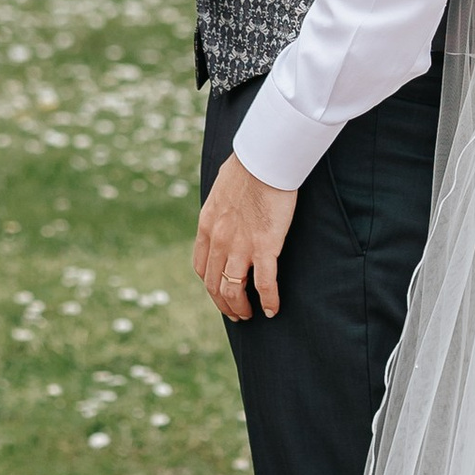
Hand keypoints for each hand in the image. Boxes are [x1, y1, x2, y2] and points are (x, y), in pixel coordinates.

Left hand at [194, 154, 298, 323]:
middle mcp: (219, 241)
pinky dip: (268, 300)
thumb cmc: (249, 166)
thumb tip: (228, 204)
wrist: (265, 159)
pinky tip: (273, 309)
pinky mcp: (264, 247)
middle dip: (224, 303)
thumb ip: (222, 205)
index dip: (210, 285)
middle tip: (235, 313)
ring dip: (240, 307)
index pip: (202, 267)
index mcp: (207, 226)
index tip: (220, 291)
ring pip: (234, 289)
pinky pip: (263, 283)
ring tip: (249, 315)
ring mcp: (240, 246)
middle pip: (215, 284)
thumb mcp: (222, 188)